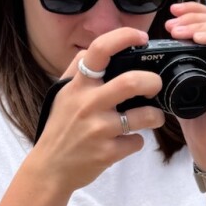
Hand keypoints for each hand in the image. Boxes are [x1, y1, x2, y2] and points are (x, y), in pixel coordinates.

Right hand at [27, 27, 163, 193]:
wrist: (50, 168)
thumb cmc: (60, 128)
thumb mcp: (63, 94)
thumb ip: (79, 69)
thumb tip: (98, 49)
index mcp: (78, 85)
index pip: (100, 50)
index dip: (125, 37)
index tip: (142, 38)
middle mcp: (88, 104)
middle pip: (132, 82)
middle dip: (153, 81)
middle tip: (155, 86)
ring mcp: (99, 129)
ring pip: (145, 115)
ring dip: (155, 115)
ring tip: (151, 117)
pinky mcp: (108, 152)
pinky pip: (137, 142)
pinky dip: (136, 141)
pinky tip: (125, 141)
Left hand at [165, 4, 205, 166]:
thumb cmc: (195, 114)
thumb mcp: (180, 79)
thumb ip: (176, 59)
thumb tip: (156, 41)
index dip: (193, 12)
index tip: (171, 14)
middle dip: (194, 16)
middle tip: (171, 23)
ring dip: (201, 24)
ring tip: (179, 30)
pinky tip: (198, 37)